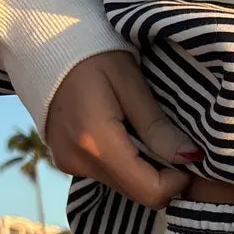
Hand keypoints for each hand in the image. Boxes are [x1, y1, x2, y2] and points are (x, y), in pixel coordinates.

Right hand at [45, 50, 202, 207]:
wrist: (42, 41)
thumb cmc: (93, 52)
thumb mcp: (130, 81)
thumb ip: (157, 126)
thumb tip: (190, 158)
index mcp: (95, 141)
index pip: (149, 191)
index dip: (177, 181)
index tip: (188, 156)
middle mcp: (78, 161)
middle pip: (137, 192)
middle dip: (163, 175)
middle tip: (172, 141)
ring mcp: (68, 164)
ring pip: (124, 185)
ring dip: (144, 168)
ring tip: (147, 131)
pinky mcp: (66, 161)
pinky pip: (108, 174)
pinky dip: (126, 162)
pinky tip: (128, 133)